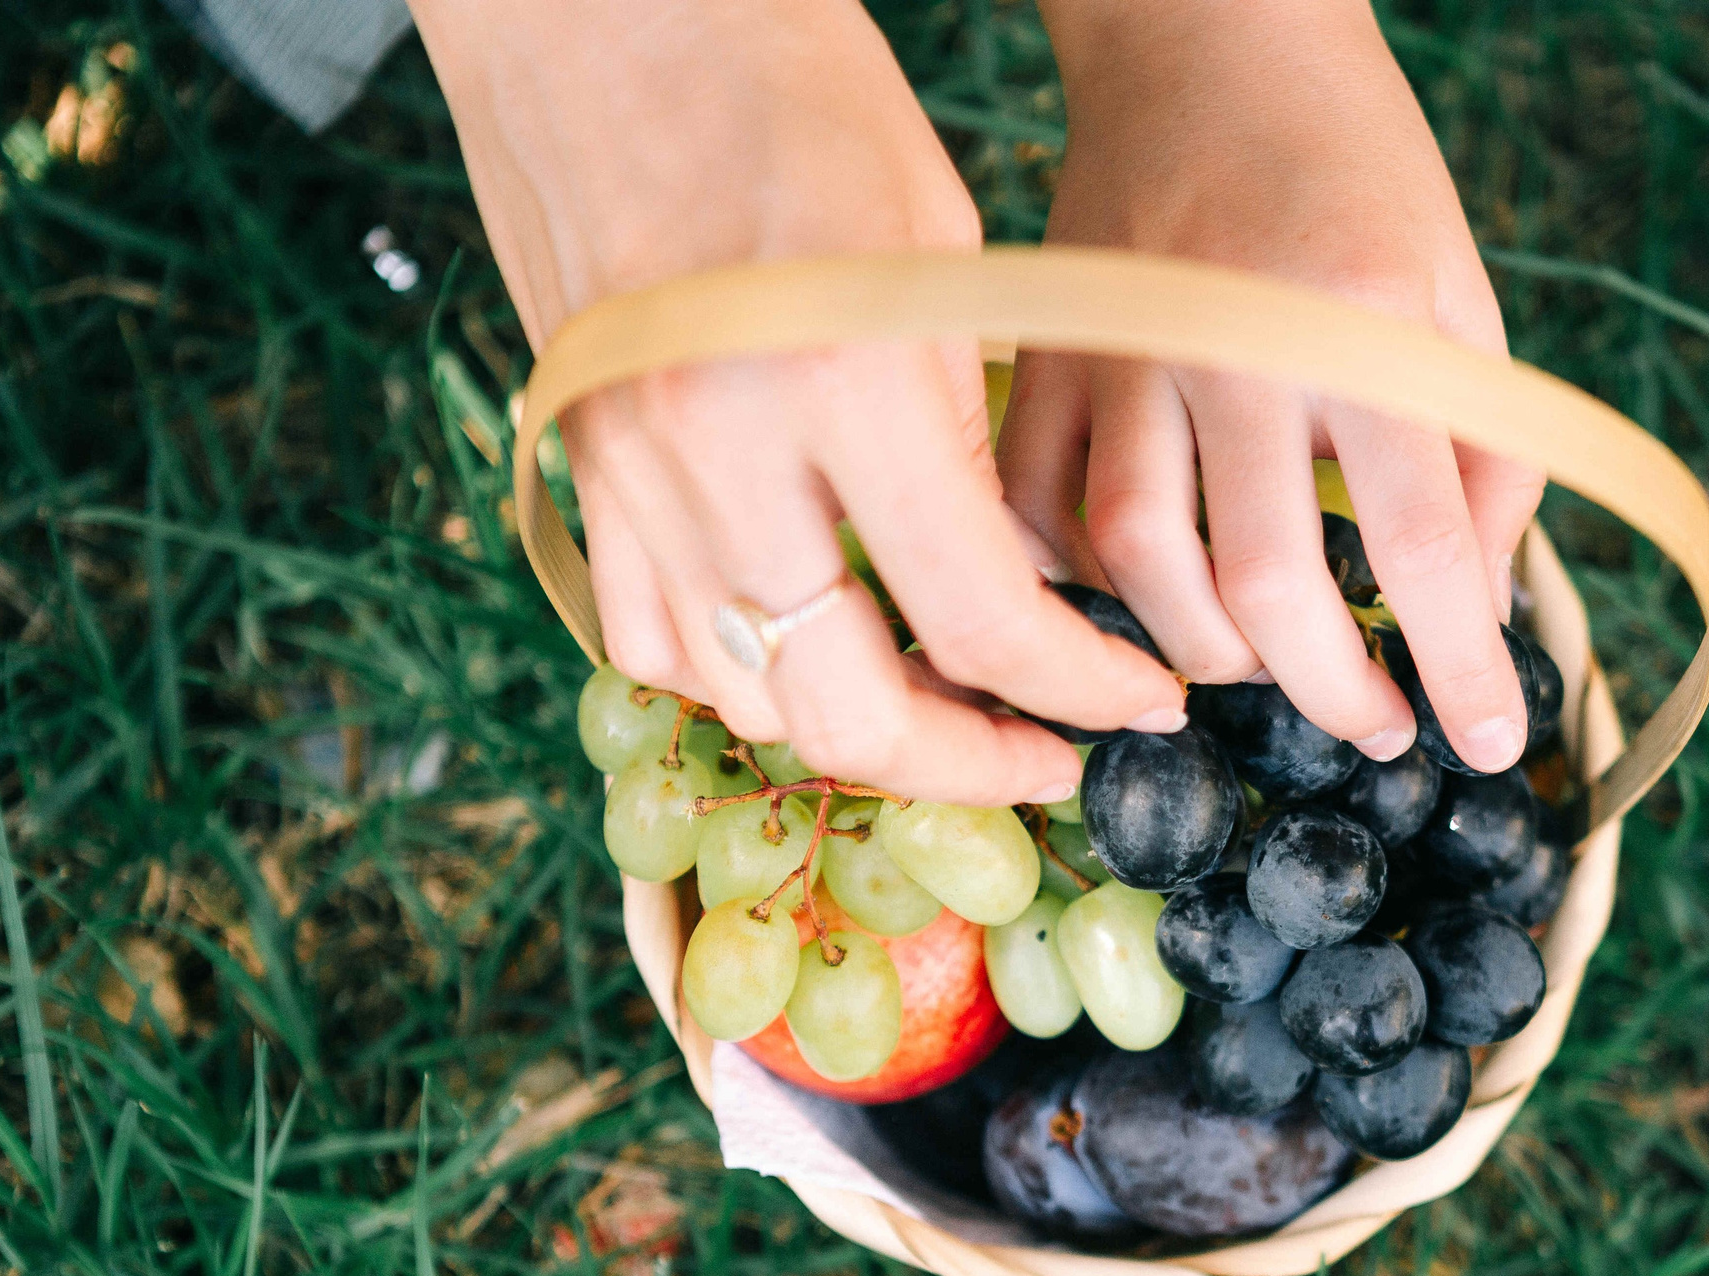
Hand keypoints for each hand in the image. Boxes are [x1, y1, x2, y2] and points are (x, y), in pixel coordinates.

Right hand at [411, 0, 1185, 803]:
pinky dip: (737, 671)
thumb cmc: (790, 86)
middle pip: (846, 717)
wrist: (595, 6)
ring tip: (937, 704)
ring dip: (850, 729)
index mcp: (843, 382)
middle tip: (1042, 757)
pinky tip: (804, 646)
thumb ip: (963, 429)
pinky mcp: (576, 466)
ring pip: (742, 697)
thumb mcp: (934, 246)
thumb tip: (1008, 581)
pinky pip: (648, 637)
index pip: (982, 624)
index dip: (1078, 693)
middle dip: (968, 766)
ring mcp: (628, 474)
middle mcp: (718, 456)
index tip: (1133, 704)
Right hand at [999, 0, 1543, 770]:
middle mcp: (1230, 344)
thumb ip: (1481, 452)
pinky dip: (1085, 583)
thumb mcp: (1460, 294)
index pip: (1419, 543)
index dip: (1459, 667)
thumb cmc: (1357, 171)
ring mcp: (1122, 353)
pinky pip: (1039, 511)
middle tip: (1372, 725)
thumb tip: (1467, 610)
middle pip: (1263, 584)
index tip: (1487, 743)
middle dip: (1327, 691)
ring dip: (1207, 655)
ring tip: (1263, 667)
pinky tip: (1146, 600)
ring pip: (1136, 565)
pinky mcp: (1047, 356)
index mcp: (1358, 322)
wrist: (1209, 39)